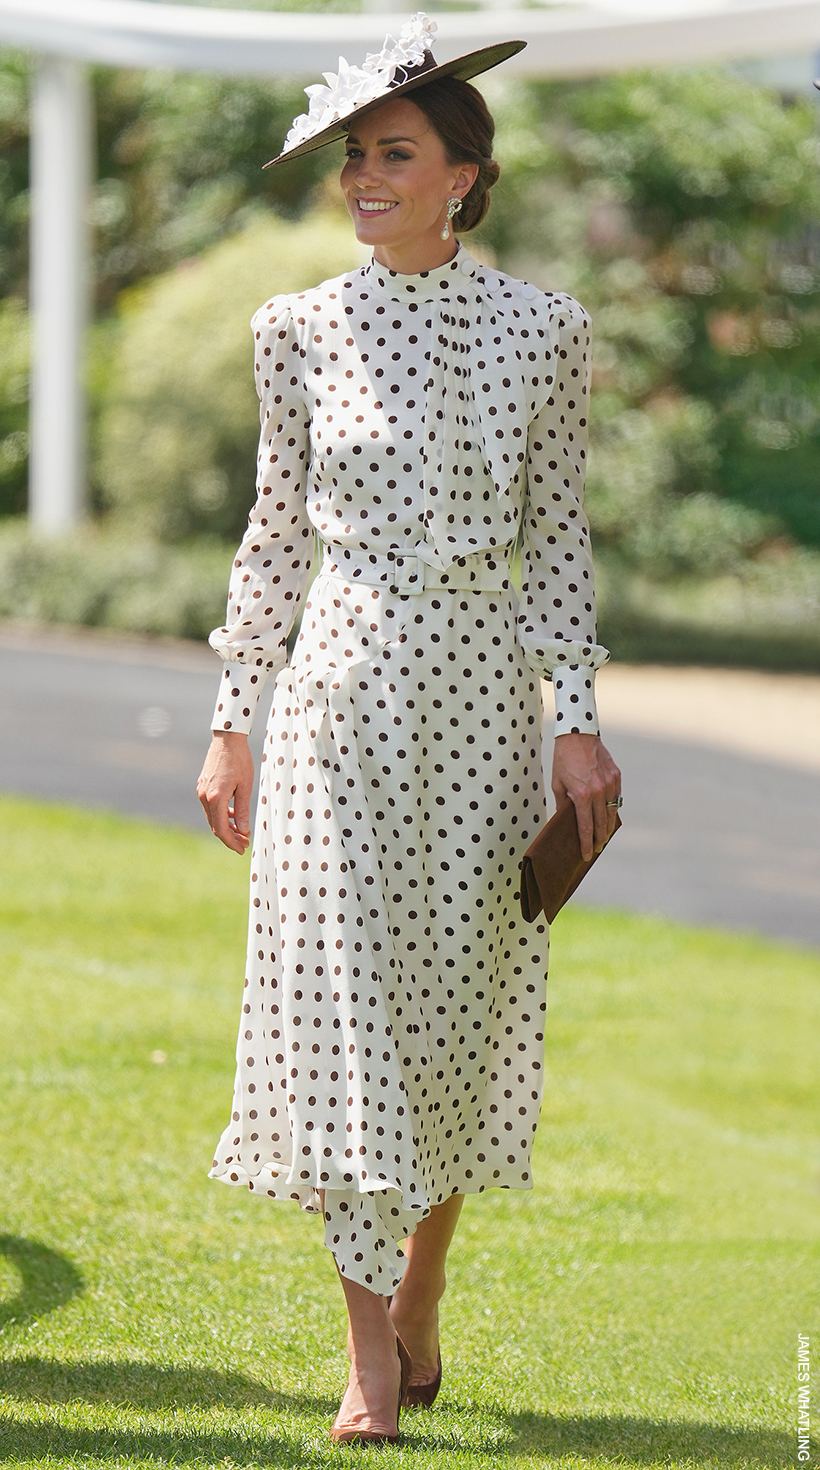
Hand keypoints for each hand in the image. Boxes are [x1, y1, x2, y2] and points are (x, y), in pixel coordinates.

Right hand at [196, 731, 253, 853]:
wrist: (227, 739)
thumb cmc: (239, 760)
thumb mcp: (246, 786)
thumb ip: (242, 810)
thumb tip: (243, 830)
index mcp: (215, 798)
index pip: (221, 829)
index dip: (231, 842)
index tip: (242, 849)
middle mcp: (204, 796)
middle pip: (215, 825)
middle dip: (230, 837)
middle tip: (244, 844)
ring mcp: (201, 791)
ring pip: (212, 817)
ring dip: (226, 826)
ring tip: (241, 832)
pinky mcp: (202, 786)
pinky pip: (211, 807)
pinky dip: (221, 814)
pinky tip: (233, 815)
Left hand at [551, 732, 620, 863]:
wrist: (578, 734)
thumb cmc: (563, 759)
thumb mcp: (557, 783)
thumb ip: (563, 804)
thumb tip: (565, 821)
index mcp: (581, 794)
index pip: (586, 826)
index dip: (586, 843)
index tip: (586, 855)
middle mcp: (598, 790)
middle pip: (601, 823)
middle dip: (598, 839)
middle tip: (596, 850)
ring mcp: (610, 783)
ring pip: (612, 812)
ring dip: (608, 827)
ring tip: (603, 837)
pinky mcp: (617, 776)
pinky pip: (617, 798)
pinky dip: (613, 809)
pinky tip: (608, 816)